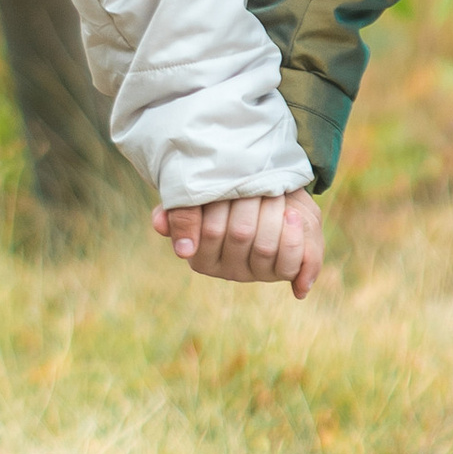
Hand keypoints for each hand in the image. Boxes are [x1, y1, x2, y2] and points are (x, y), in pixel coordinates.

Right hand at [152, 186, 324, 299]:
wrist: (272, 188)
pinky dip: (294, 237)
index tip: (233, 179)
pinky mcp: (284, 273)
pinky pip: (289, 264)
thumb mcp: (204, 191)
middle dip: (252, 201)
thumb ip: (180, 207)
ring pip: (265, 248)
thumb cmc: (234, 189)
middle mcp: (226, 270)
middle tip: (257, 181)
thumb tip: (158, 224)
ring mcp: (256, 274)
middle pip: (240, 235)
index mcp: (200, 254)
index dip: (225, 202)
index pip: (210, 231)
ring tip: (277, 195)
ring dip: (274, 214)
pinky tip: (292, 216)